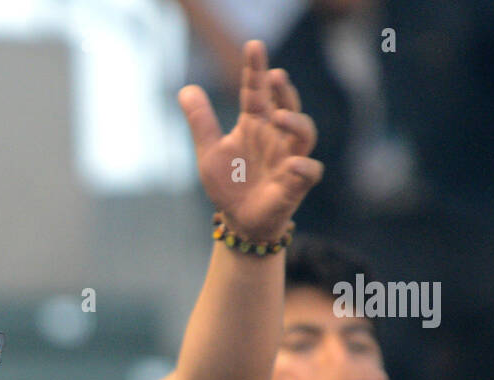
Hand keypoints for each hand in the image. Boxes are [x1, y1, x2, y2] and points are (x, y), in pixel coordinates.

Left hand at [179, 40, 321, 239]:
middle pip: (287, 105)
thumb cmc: (229, 183)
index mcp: (255, 123)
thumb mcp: (209, 151)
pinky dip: (303, 167)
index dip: (256, 69)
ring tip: (278, 115)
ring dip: (294, 121)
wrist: (239, 220)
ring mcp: (289, 158)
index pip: (257, 91)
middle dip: (283, 91)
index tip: (254, 45)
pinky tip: (292, 165)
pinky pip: (308, 172)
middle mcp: (276, 136)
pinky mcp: (296, 184)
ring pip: (304, 133)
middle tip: (274, 76)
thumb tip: (185, 89)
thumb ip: (201, 121)